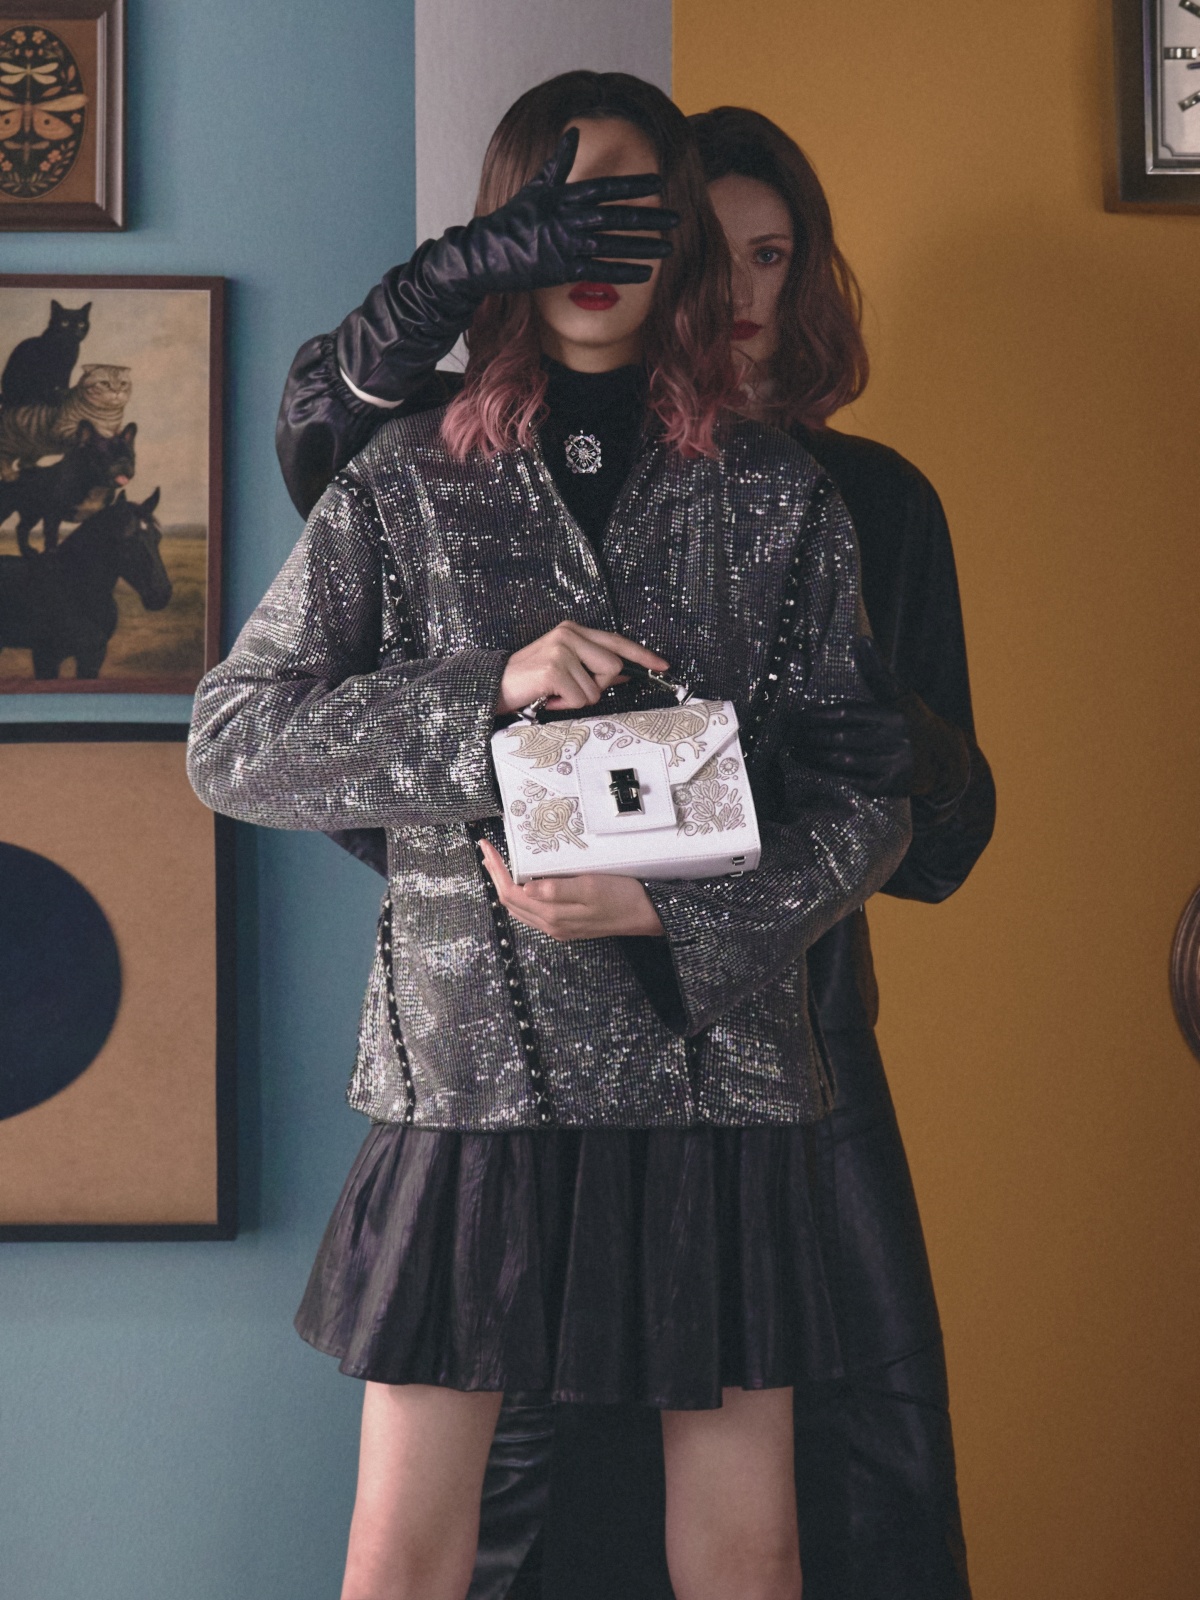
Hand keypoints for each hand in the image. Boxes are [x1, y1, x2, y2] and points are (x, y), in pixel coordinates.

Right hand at [457, 128, 679, 295]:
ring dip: (644, 246)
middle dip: (649, 217)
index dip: (634, 184)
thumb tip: (572, 133)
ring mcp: (567, 245)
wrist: (485, 253)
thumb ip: (558, 162)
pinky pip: (601, 271)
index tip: (658, 182)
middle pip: (617, 217)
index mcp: (565, 196)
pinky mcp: (563, 270)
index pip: (606, 187)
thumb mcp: (535, 186)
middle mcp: (570, 219)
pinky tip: (646, 272)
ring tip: (669, 247)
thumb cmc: (512, 219)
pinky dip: (624, 271)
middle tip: (676, 218)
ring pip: (614, 244)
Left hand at [478, 840, 664, 939]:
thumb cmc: (623, 897)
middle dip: (495, 877)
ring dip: (506, 885)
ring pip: (520, 908)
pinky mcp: (568, 923)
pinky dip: (521, 894)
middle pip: (511, 902)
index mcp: (553, 916)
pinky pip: (534, 911)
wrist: (647, 914)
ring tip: (498, 865)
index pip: (511, 893)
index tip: (488, 849)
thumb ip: (558, 890)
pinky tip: (523, 882)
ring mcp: (559, 926)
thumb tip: (527, 889)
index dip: (496, 871)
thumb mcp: (591, 887)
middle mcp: (552, 925)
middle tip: (487, 852)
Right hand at [495, 621, 668, 715]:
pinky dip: (564, 706)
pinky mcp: (554, 669)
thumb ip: (593, 666)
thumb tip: (623, 674)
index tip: (663, 665)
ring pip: (597, 687)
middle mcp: (568, 634)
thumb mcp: (564, 668)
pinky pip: (580, 698)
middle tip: (571, 688)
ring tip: (555, 693)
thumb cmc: (529, 681)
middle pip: (613, 666)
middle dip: (597, 685)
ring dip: (578, 699)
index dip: (642, 654)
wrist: (493, 687)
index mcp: (572, 630)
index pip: (616, 641)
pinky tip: (547, 698)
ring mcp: (561, 650)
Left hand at [788, 636, 969, 802]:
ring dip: (814, 757)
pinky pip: (850, 781)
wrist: (944, 759)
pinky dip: (828, 774)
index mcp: (891, 716)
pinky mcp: (885, 786)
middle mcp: (891, 741)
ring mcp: (888, 765)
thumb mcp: (899, 695)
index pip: (847, 714)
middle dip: (810, 736)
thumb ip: (876, 671)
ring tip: (794, 750)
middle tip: (788, 734)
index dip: (818, 716)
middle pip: (840, 738)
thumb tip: (861, 639)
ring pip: (842, 761)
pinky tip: (812, 767)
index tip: (796, 716)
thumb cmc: (914, 722)